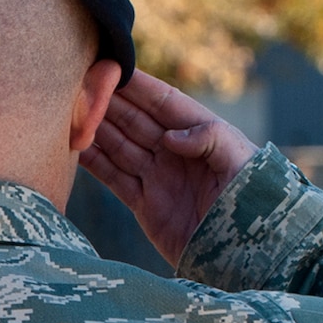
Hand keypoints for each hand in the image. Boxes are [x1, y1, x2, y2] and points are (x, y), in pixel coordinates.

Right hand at [79, 71, 257, 266]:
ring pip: (119, 145)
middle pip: (135, 120)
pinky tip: (75, 148)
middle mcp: (176, 152)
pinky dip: (94, 163)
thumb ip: (211, 139)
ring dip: (96, 128)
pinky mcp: (145, 205)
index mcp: (202, 135)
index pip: (164, 103)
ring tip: (69, 111)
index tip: (112, 66)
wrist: (245, 257)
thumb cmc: (253, 204)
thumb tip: (171, 136)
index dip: (138, 85)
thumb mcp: (241, 164)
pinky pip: (114, 177)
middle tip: (80, 84)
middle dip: (109, 102)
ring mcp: (158, 177)